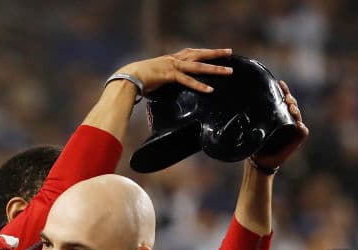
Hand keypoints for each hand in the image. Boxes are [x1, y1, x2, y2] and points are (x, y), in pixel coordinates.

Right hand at [117, 47, 233, 94]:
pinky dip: (199, 85)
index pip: (192, 53)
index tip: (216, 52)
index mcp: (171, 59)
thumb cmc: (138, 78)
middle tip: (230, 52)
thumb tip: (165, 85)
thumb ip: (164, 78)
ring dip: (214, 69)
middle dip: (215, 54)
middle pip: (199, 54)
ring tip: (228, 71)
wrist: (128, 77)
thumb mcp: (155, 75)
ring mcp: (172, 66)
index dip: (204, 52)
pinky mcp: (169, 75)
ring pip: (198, 66)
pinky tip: (210, 89)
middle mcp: (174, 59)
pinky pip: (187, 81)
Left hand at [250, 80, 308, 169]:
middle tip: (285, 98)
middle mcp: (286, 120)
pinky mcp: (297, 140)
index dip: (283, 90)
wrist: (258, 161)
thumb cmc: (254, 143)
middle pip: (292, 104)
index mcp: (277, 115)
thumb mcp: (252, 127)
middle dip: (290, 99)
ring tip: (290, 107)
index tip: (279, 83)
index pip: (283, 99)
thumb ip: (250, 117)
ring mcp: (292, 129)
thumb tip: (238, 102)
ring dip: (295, 109)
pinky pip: (302, 131)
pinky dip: (300, 127)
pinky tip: (297, 123)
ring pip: (298, 115)